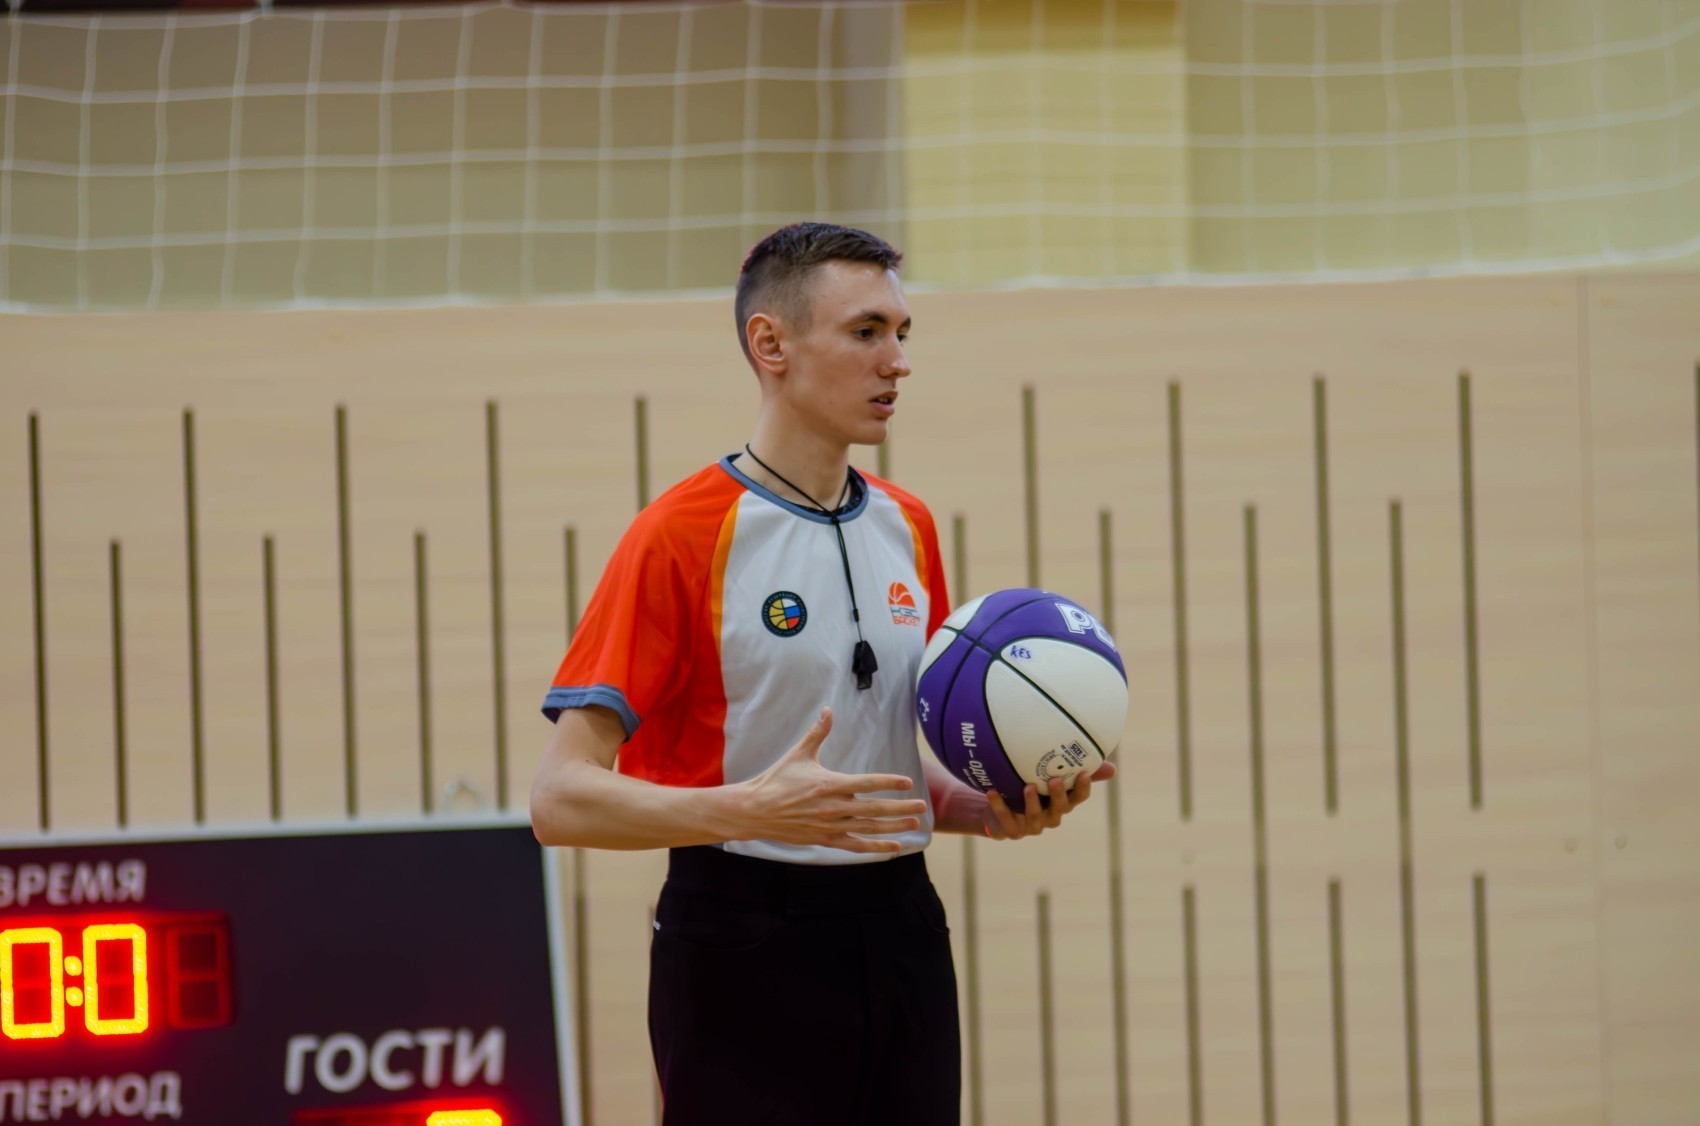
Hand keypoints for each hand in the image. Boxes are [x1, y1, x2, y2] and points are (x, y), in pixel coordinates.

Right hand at [734, 707, 928, 853]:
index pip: (866, 783)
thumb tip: (828, 709)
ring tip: (914, 824)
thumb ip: (817, 733)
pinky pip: (856, 845)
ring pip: (869, 828)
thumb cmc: (776, 780)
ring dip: (894, 827)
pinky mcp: (825, 839)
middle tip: (922, 806)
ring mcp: (830, 825)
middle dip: (900, 808)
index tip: (907, 781)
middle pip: (875, 808)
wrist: (755, 811)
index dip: (888, 782)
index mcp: (829, 784)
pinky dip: (876, 847)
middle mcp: (834, 807)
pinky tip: (895, 848)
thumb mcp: (798, 754)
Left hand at [982, 761, 1115, 841]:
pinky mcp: (1012, 830)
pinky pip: (1006, 818)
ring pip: (1035, 817)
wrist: (998, 809)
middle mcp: (1050, 816)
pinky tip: (993, 792)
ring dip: (1032, 802)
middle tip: (1055, 781)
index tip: (1084, 773)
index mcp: (1062, 802)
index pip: (1078, 797)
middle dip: (1058, 796)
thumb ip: (1069, 767)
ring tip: (1028, 787)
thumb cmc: (1028, 788)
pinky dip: (999, 806)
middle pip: (1060, 809)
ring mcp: (1032, 825)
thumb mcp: (1046, 775)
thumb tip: (1106, 762)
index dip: (1082, 788)